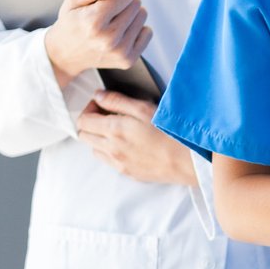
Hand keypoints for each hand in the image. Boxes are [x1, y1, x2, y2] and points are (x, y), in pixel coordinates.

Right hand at [46, 0, 151, 86]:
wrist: (66, 54)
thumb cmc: (72, 21)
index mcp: (93, 21)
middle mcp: (108, 39)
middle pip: (135, 4)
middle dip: (124, 2)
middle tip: (107, 11)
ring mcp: (119, 52)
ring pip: (142, 16)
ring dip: (130, 14)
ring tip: (113, 21)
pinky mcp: (128, 60)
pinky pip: (147, 32)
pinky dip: (137, 29)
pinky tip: (121, 32)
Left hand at [76, 92, 195, 184]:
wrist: (185, 161)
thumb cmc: (169, 132)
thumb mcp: (144, 108)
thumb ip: (117, 101)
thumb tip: (99, 96)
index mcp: (113, 130)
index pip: (83, 120)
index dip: (89, 109)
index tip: (101, 105)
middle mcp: (111, 149)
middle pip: (84, 135)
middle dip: (91, 123)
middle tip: (107, 116)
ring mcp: (118, 163)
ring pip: (94, 149)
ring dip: (99, 138)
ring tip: (117, 131)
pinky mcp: (127, 172)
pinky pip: (108, 161)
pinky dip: (110, 151)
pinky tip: (126, 145)